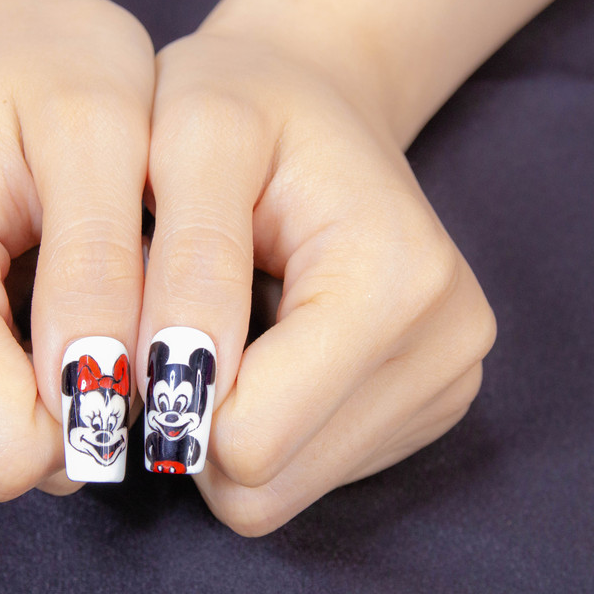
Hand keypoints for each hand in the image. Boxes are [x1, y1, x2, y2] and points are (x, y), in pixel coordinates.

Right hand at [0, 0, 153, 498]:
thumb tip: (95, 408)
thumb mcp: (103, 133)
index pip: (5, 448)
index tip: (139, 343)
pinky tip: (25, 280)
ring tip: (57, 269)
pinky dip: (21, 355)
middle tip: (106, 289)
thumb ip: (99, 269)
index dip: (96, 415)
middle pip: (1, 446)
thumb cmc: (50, 65)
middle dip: (77, 388)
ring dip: (50, 365)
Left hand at [140, 30, 495, 534]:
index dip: (171, 393)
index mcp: (398, 280)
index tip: (146, 322)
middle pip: (265, 484)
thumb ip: (189, 261)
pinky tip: (268, 343)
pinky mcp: (419, 409)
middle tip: (183, 322)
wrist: (314, 99)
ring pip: (278, 493)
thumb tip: (180, 398)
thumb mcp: (195, 136)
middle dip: (197, 415)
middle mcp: (446, 346)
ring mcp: (443, 384)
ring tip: (230, 325)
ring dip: (226, 421)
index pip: (250, 440)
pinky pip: (300, 475)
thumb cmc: (245, 104)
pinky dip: (262, 421)